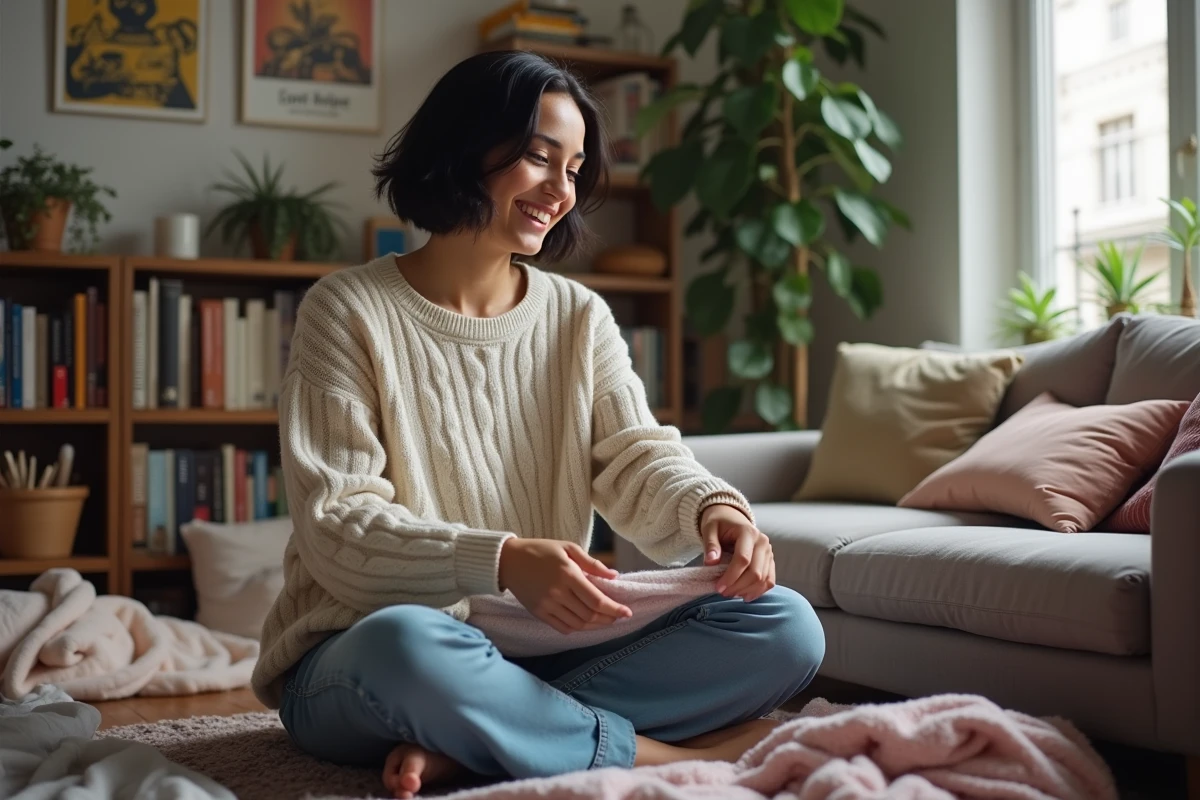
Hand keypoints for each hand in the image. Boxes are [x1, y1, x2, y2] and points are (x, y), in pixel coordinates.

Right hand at [498, 539, 632, 634]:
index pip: (596, 600)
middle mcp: (558, 593)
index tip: (627, 612)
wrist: (508, 561)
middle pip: (590, 615)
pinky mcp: (539, 613)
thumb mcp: (568, 548)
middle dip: (608, 618)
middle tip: (618, 616)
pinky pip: (563, 627)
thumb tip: (614, 575)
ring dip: (595, 625)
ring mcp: (547, 605)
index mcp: (568, 575)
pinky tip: (585, 623)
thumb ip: (592, 564)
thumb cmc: (541, 550)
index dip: (614, 609)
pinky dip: (577, 628)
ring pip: (578, 624)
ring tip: (605, 620)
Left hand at [700, 504, 774, 601]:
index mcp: (748, 532)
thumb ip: (710, 545)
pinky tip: (745, 596)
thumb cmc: (719, 523)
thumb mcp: (709, 529)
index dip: (731, 576)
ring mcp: (768, 552)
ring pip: (763, 579)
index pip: (743, 559)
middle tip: (723, 593)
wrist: (731, 518)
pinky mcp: (770, 560)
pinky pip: (770, 580)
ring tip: (731, 594)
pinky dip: (759, 591)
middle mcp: (762, 542)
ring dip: (747, 591)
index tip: (718, 587)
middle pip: (755, 572)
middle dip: (738, 586)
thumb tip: (710, 561)